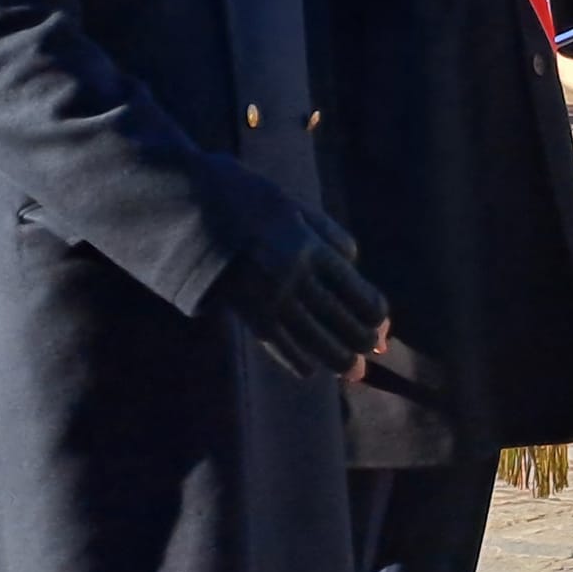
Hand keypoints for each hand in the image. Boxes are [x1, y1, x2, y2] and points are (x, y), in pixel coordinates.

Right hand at [215, 210, 388, 379]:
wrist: (193, 210)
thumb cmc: (251, 202)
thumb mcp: (298, 207)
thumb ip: (332, 236)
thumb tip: (356, 268)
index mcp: (311, 248)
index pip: (359, 294)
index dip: (376, 313)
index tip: (379, 320)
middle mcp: (296, 279)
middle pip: (343, 323)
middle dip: (363, 340)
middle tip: (372, 347)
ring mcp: (272, 300)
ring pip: (316, 343)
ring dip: (339, 360)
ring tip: (353, 370)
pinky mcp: (249, 315)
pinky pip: (281, 348)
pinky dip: (298, 361)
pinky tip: (310, 368)